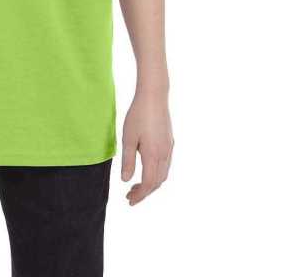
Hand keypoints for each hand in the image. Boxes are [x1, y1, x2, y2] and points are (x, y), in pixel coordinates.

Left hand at [121, 90, 173, 204]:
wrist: (154, 96)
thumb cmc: (138, 115)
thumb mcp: (128, 138)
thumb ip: (128, 161)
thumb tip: (126, 180)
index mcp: (153, 155)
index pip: (149, 183)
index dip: (140, 195)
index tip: (129, 200)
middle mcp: (165, 154)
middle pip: (158, 182)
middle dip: (145, 192)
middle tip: (130, 195)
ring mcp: (169, 148)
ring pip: (163, 174)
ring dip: (151, 183)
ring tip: (137, 185)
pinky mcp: (170, 142)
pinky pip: (166, 164)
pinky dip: (156, 173)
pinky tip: (146, 169)